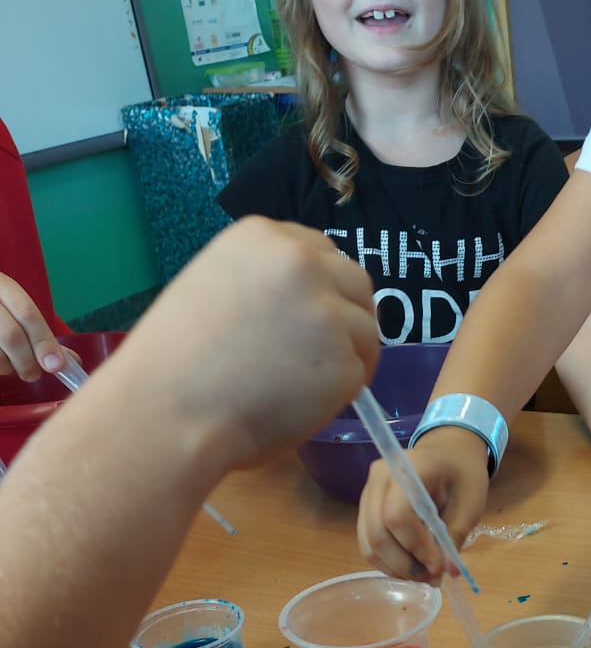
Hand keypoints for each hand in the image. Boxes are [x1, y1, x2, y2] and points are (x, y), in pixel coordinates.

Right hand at [0, 272, 67, 380]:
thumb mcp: (15, 308)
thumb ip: (40, 332)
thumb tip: (71, 362)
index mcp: (2, 285)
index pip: (27, 313)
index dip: (43, 341)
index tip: (55, 366)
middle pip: (11, 335)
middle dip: (27, 361)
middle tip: (33, 374)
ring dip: (6, 367)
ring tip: (10, 365)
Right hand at [108, 219, 378, 467]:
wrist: (168, 411)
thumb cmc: (175, 362)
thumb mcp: (213, 287)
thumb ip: (263, 282)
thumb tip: (303, 302)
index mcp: (262, 237)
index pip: (320, 251)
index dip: (323, 287)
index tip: (313, 314)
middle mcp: (301, 262)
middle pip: (356, 283)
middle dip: (347, 317)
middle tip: (326, 353)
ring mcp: (327, 311)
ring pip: (365, 329)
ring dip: (349, 355)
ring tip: (309, 384)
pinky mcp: (344, 361)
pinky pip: (358, 372)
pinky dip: (342, 391)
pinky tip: (304, 404)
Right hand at [358, 426, 490, 579]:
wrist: (448, 454)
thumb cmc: (462, 474)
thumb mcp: (470, 503)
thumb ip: (456, 536)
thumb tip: (447, 573)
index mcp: (408, 468)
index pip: (397, 515)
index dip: (416, 547)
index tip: (438, 566)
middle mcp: (379, 478)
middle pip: (377, 533)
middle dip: (404, 564)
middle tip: (431, 577)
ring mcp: (367, 493)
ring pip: (368, 542)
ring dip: (395, 567)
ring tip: (423, 575)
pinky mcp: (366, 508)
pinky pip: (368, 542)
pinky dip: (388, 562)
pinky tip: (411, 566)